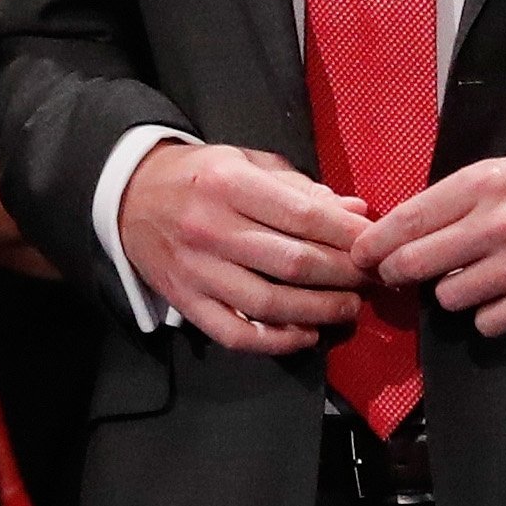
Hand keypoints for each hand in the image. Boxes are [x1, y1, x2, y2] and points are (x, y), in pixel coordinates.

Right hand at [118, 141, 369, 354]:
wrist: (130, 196)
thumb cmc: (201, 176)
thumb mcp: (247, 163)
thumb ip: (301, 188)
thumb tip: (355, 212)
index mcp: (230, 184)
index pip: (303, 216)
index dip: (347, 235)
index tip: (376, 245)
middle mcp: (211, 228)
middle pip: (292, 263)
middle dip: (343, 275)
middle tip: (370, 279)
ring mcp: (196, 270)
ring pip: (269, 303)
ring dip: (319, 311)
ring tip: (348, 308)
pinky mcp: (185, 302)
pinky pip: (235, 333)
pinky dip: (276, 342)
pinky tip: (306, 336)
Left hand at [352, 154, 505, 338]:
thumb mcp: (504, 173)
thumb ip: (454, 199)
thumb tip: (399, 229)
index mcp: (483, 183)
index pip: (408, 219)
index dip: (374, 243)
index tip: (360, 255)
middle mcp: (498, 222)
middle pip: (414, 263)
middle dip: (396, 274)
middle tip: (397, 276)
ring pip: (447, 297)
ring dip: (450, 293)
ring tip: (471, 278)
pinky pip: (485, 323)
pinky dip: (486, 315)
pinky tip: (500, 297)